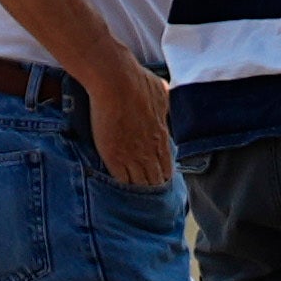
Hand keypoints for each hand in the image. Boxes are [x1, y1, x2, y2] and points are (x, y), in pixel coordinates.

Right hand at [94, 58, 178, 192]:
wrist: (117, 82)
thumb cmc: (139, 83)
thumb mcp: (161, 93)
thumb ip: (164, 102)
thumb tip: (166, 97)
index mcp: (162, 137)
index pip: (167, 165)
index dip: (164, 174)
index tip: (161, 179)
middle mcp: (149, 150)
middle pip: (155, 178)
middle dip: (153, 185)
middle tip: (149, 192)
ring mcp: (132, 155)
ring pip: (139, 183)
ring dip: (139, 189)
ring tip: (136, 197)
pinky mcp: (113, 157)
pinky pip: (121, 179)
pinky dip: (122, 185)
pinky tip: (120, 190)